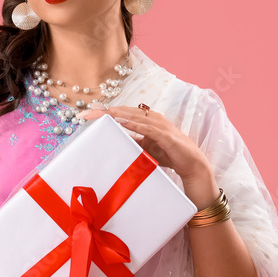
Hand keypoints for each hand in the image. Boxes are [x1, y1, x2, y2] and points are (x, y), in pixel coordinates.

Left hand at [83, 105, 211, 181]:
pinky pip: (148, 128)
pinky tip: (122, 122)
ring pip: (134, 117)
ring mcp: (160, 126)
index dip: (105, 112)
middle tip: (85, 113)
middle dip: (105, 112)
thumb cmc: (169, 154)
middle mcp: (153, 119)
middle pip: (125, 112)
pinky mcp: (166, 136)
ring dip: (116, 115)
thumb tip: (115, 139)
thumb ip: (133, 141)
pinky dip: (135, 124)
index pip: (122, 113)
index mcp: (147, 120)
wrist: (192, 165)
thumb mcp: (146, 147)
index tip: (86, 115)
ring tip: (100, 114)